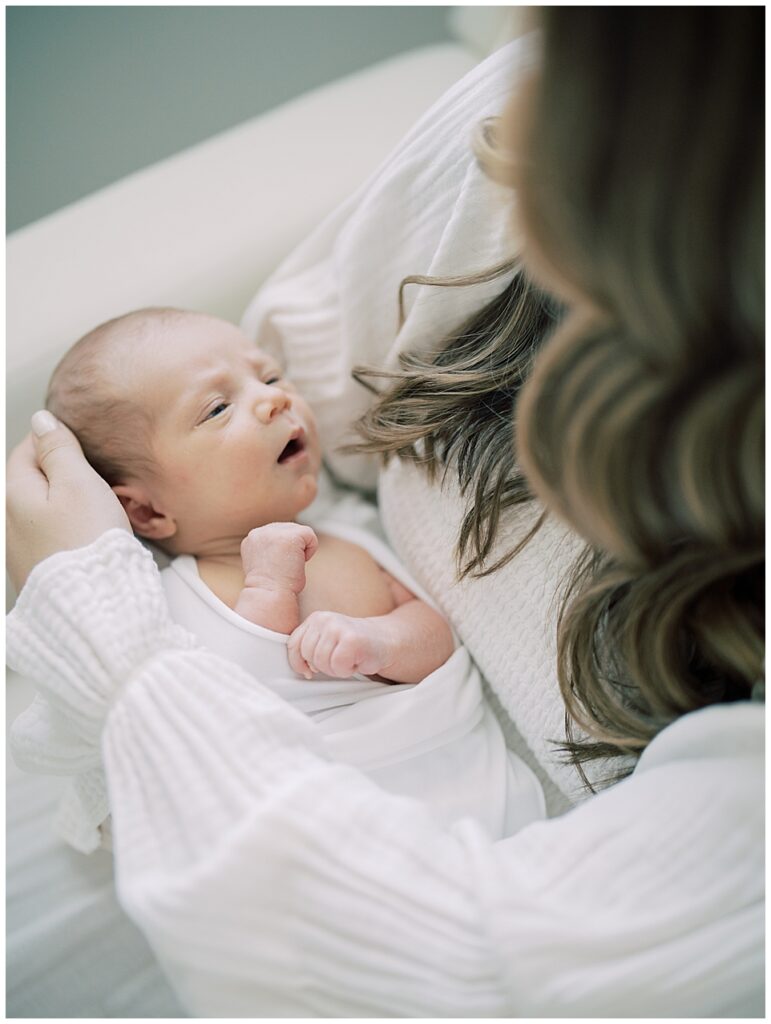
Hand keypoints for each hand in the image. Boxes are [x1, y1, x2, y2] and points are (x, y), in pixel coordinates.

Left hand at [6, 412, 130, 592]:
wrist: (94, 610)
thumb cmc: (89, 545)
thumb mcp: (78, 482)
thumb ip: (59, 449)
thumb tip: (42, 421)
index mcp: (13, 492)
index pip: (29, 448)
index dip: (61, 442)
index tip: (89, 450)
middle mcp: (8, 521)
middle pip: (37, 481)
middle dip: (68, 477)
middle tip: (101, 483)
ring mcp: (21, 549)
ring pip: (47, 511)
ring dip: (73, 507)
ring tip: (102, 514)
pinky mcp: (39, 571)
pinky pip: (54, 538)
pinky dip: (74, 533)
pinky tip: (93, 540)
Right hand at [240, 522, 317, 594]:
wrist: (269, 596)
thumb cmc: (271, 588)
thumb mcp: (265, 563)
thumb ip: (271, 549)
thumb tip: (288, 545)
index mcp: (252, 538)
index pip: (278, 534)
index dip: (284, 552)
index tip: (276, 568)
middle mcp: (259, 532)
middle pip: (290, 530)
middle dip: (293, 550)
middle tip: (283, 568)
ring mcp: (273, 532)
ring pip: (300, 533)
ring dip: (301, 551)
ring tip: (289, 566)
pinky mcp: (290, 535)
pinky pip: (310, 535)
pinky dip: (310, 551)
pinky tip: (297, 563)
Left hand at [287, 611, 392, 679]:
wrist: (385, 641)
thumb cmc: (354, 646)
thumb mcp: (326, 642)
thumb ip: (308, 649)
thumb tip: (302, 669)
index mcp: (315, 619)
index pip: (293, 645)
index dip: (299, 663)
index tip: (310, 670)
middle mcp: (324, 619)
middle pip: (308, 655)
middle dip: (323, 666)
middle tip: (340, 661)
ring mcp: (337, 627)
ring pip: (322, 662)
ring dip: (336, 669)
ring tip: (349, 660)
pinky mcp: (351, 639)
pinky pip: (338, 665)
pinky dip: (347, 670)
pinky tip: (356, 661)